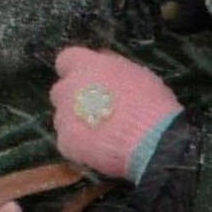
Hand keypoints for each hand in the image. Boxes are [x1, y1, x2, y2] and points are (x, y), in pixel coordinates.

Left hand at [50, 46, 181, 181]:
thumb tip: (104, 61)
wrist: (150, 139)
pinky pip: (69, 143)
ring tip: (103, 135)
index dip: (78, 71)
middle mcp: (68, 88)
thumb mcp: (137, 73)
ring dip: (78, 123)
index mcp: (85, 65)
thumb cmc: (150, 102)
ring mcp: (63, 117)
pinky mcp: (66, 142)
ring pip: (64, 118)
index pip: (67, 60)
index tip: (91, 80)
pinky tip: (101, 150)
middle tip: (98, 110)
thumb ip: (113, 67)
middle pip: (62, 91)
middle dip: (75, 99)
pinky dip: (81, 147)